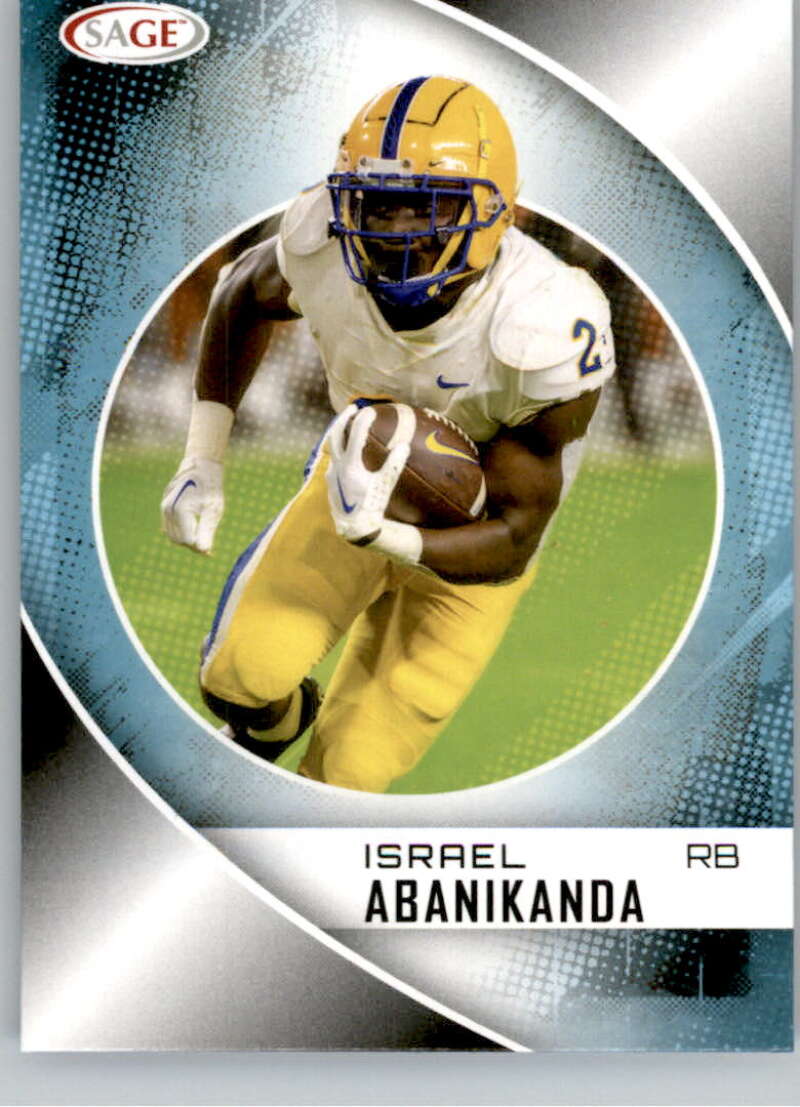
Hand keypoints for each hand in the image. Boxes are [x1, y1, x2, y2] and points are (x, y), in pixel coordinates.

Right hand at [160, 456, 223, 553]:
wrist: (201, 465)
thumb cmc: (210, 487)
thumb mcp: (213, 510)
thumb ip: (207, 531)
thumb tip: (203, 551)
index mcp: (180, 510)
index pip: (187, 541)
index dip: (199, 547)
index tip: (211, 552)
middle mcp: (168, 509)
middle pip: (178, 540)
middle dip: (192, 545)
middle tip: (208, 548)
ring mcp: (164, 507)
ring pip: (172, 535)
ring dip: (186, 540)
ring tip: (202, 540)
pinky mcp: (165, 506)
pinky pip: (170, 526)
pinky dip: (181, 532)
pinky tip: (194, 532)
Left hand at [325, 405, 409, 545]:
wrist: (353, 527)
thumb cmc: (372, 506)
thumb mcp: (385, 485)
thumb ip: (394, 465)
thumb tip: (404, 445)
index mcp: (350, 465)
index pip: (355, 435)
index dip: (364, 420)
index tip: (371, 411)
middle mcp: (337, 466)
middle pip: (336, 434)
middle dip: (344, 418)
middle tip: (353, 408)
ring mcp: (331, 473)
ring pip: (332, 447)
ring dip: (340, 433)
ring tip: (348, 426)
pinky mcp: (330, 481)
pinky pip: (333, 459)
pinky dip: (340, 450)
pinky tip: (347, 452)